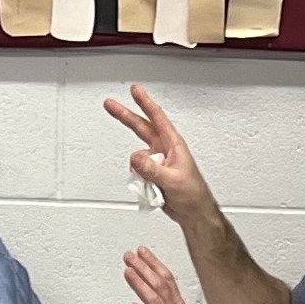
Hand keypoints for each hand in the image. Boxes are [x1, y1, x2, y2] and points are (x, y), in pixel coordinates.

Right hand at [102, 81, 215, 226]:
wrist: (194, 213)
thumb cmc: (193, 194)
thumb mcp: (172, 180)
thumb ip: (152, 169)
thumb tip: (135, 157)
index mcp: (173, 145)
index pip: (157, 118)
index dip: (145, 103)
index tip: (135, 90)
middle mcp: (164, 150)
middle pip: (141, 128)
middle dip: (125, 117)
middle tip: (111, 105)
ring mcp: (157, 162)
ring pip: (137, 158)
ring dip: (139, 171)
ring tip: (153, 185)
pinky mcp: (152, 174)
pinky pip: (137, 173)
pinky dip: (140, 181)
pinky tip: (151, 190)